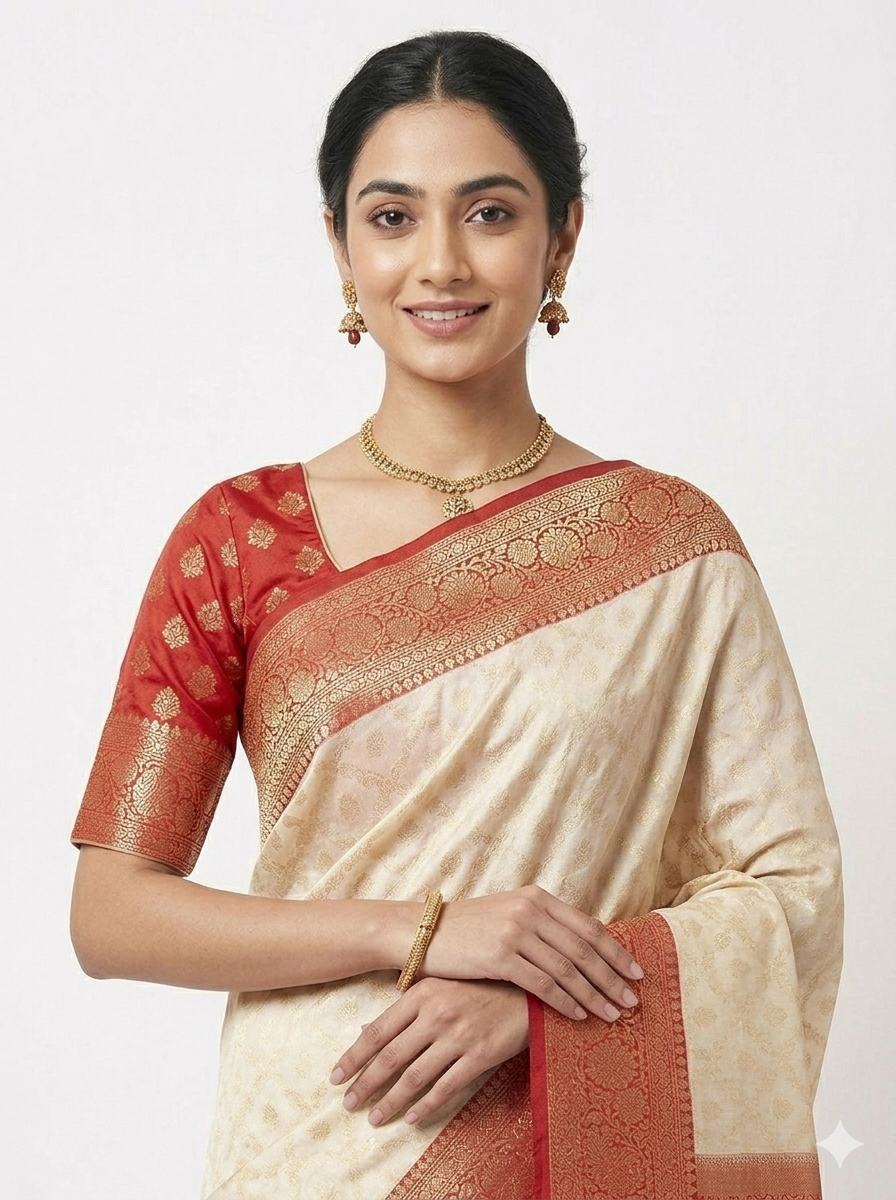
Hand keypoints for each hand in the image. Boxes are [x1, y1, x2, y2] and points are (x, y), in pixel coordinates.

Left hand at [329, 978, 527, 1126]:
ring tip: (375, 1118)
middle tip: (348, 1104)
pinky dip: (426, 1106)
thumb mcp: (438, 987)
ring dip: (391, 1101)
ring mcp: (458, 1036)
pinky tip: (411, 1118)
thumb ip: (403, 1009)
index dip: (353, 1057)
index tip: (335, 1077)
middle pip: (390, 1057)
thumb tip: (363, 1028)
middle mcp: (436, 1014)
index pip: (377, 1031)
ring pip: (414, 1077)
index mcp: (421, 994)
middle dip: (365, 1085)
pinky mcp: (480, 1055)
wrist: (527, 989)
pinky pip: (446, 1087)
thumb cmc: (479, 985)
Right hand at [419, 885, 641, 1022]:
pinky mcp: (500, 955)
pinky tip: (578, 1016)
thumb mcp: (509, 914)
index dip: (616, 951)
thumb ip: (542, 924)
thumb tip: (581, 949)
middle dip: (613, 977)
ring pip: (568, 969)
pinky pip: (543, 983)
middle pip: (584, 948)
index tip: (636, 972)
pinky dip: (565, 1002)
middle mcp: (530, 909)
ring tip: (613, 1014)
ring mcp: (516, 931)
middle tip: (633, 1000)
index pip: (588, 926)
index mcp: (537, 897)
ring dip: (595, 994)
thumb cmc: (468, 929)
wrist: (424, 932)